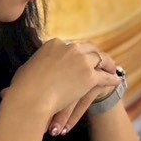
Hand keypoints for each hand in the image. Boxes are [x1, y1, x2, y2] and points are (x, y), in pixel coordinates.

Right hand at [4, 40, 121, 136]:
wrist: (31, 97)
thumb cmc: (23, 87)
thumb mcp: (27, 68)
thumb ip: (36, 64)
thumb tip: (33, 68)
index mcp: (54, 44)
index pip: (72, 46)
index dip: (79, 52)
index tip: (83, 57)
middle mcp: (70, 48)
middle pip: (89, 49)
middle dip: (96, 54)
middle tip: (101, 60)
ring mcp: (81, 61)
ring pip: (100, 59)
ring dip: (108, 64)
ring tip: (112, 69)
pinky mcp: (89, 76)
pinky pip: (105, 76)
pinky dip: (112, 78)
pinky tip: (117, 81)